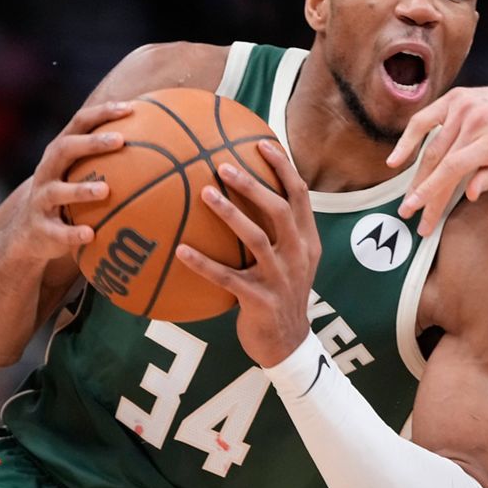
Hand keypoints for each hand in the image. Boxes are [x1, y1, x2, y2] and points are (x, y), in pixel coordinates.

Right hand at [1, 101, 130, 263]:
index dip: (102, 113)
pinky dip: (72, 233)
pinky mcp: (41, 228)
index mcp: (60, 152)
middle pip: (65, 149)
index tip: (129, 108)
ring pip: (57, 191)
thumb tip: (161, 142)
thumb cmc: (69, 194)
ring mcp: (41, 199)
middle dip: (91, 143)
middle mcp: (47, 170)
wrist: (30, 232)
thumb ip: (109, 157)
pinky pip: (57, 231)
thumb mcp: (80, 173)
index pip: (79, 123)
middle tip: (120, 140)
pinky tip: (91, 234)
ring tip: (105, 190)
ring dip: (81, 190)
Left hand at [174, 141, 319, 367]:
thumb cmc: (280, 293)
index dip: (283, 167)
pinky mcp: (260, 301)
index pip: (300, 195)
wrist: (288, 344)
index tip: (262, 143)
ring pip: (256, 239)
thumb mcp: (291, 259)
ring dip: (230, 214)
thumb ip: (278, 229)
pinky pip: (227, 278)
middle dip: (253, 185)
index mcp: (308, 241)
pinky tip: (180, 250)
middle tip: (223, 165)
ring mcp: (281, 279)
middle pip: (280, 210)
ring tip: (205, 193)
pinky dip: (203, 263)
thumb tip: (248, 191)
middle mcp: (298, 256)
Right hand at [388, 80, 487, 235]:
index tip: (421, 214)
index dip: (434, 192)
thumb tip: (469, 195)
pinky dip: (408, 140)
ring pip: (431, 146)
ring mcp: (462, 106)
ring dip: (416, 175)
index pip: (454, 168)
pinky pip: (424, 120)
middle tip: (409, 215)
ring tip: (407, 198)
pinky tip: (395, 160)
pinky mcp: (454, 98)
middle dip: (422, 192)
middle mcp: (475, 120)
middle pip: (439, 162)